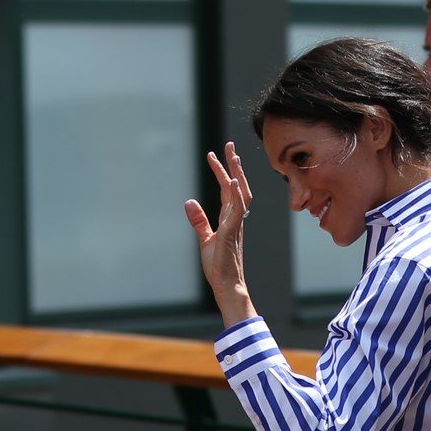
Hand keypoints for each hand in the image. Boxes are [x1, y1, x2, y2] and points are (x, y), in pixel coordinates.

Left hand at [183, 142, 257, 325]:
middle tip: (229, 145)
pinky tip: (233, 181)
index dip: (222, 171)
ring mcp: (236, 224)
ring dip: (237, 174)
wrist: (226, 284)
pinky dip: (236, 195)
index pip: (227, 190)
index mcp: (229, 218)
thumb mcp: (205, 239)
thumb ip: (198, 220)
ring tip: (232, 156)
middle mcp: (235, 218)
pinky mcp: (232, 232)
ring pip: (241, 193)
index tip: (214, 155)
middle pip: (238, 186)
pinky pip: (237, 210)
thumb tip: (189, 202)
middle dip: (233, 165)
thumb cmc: (218, 266)